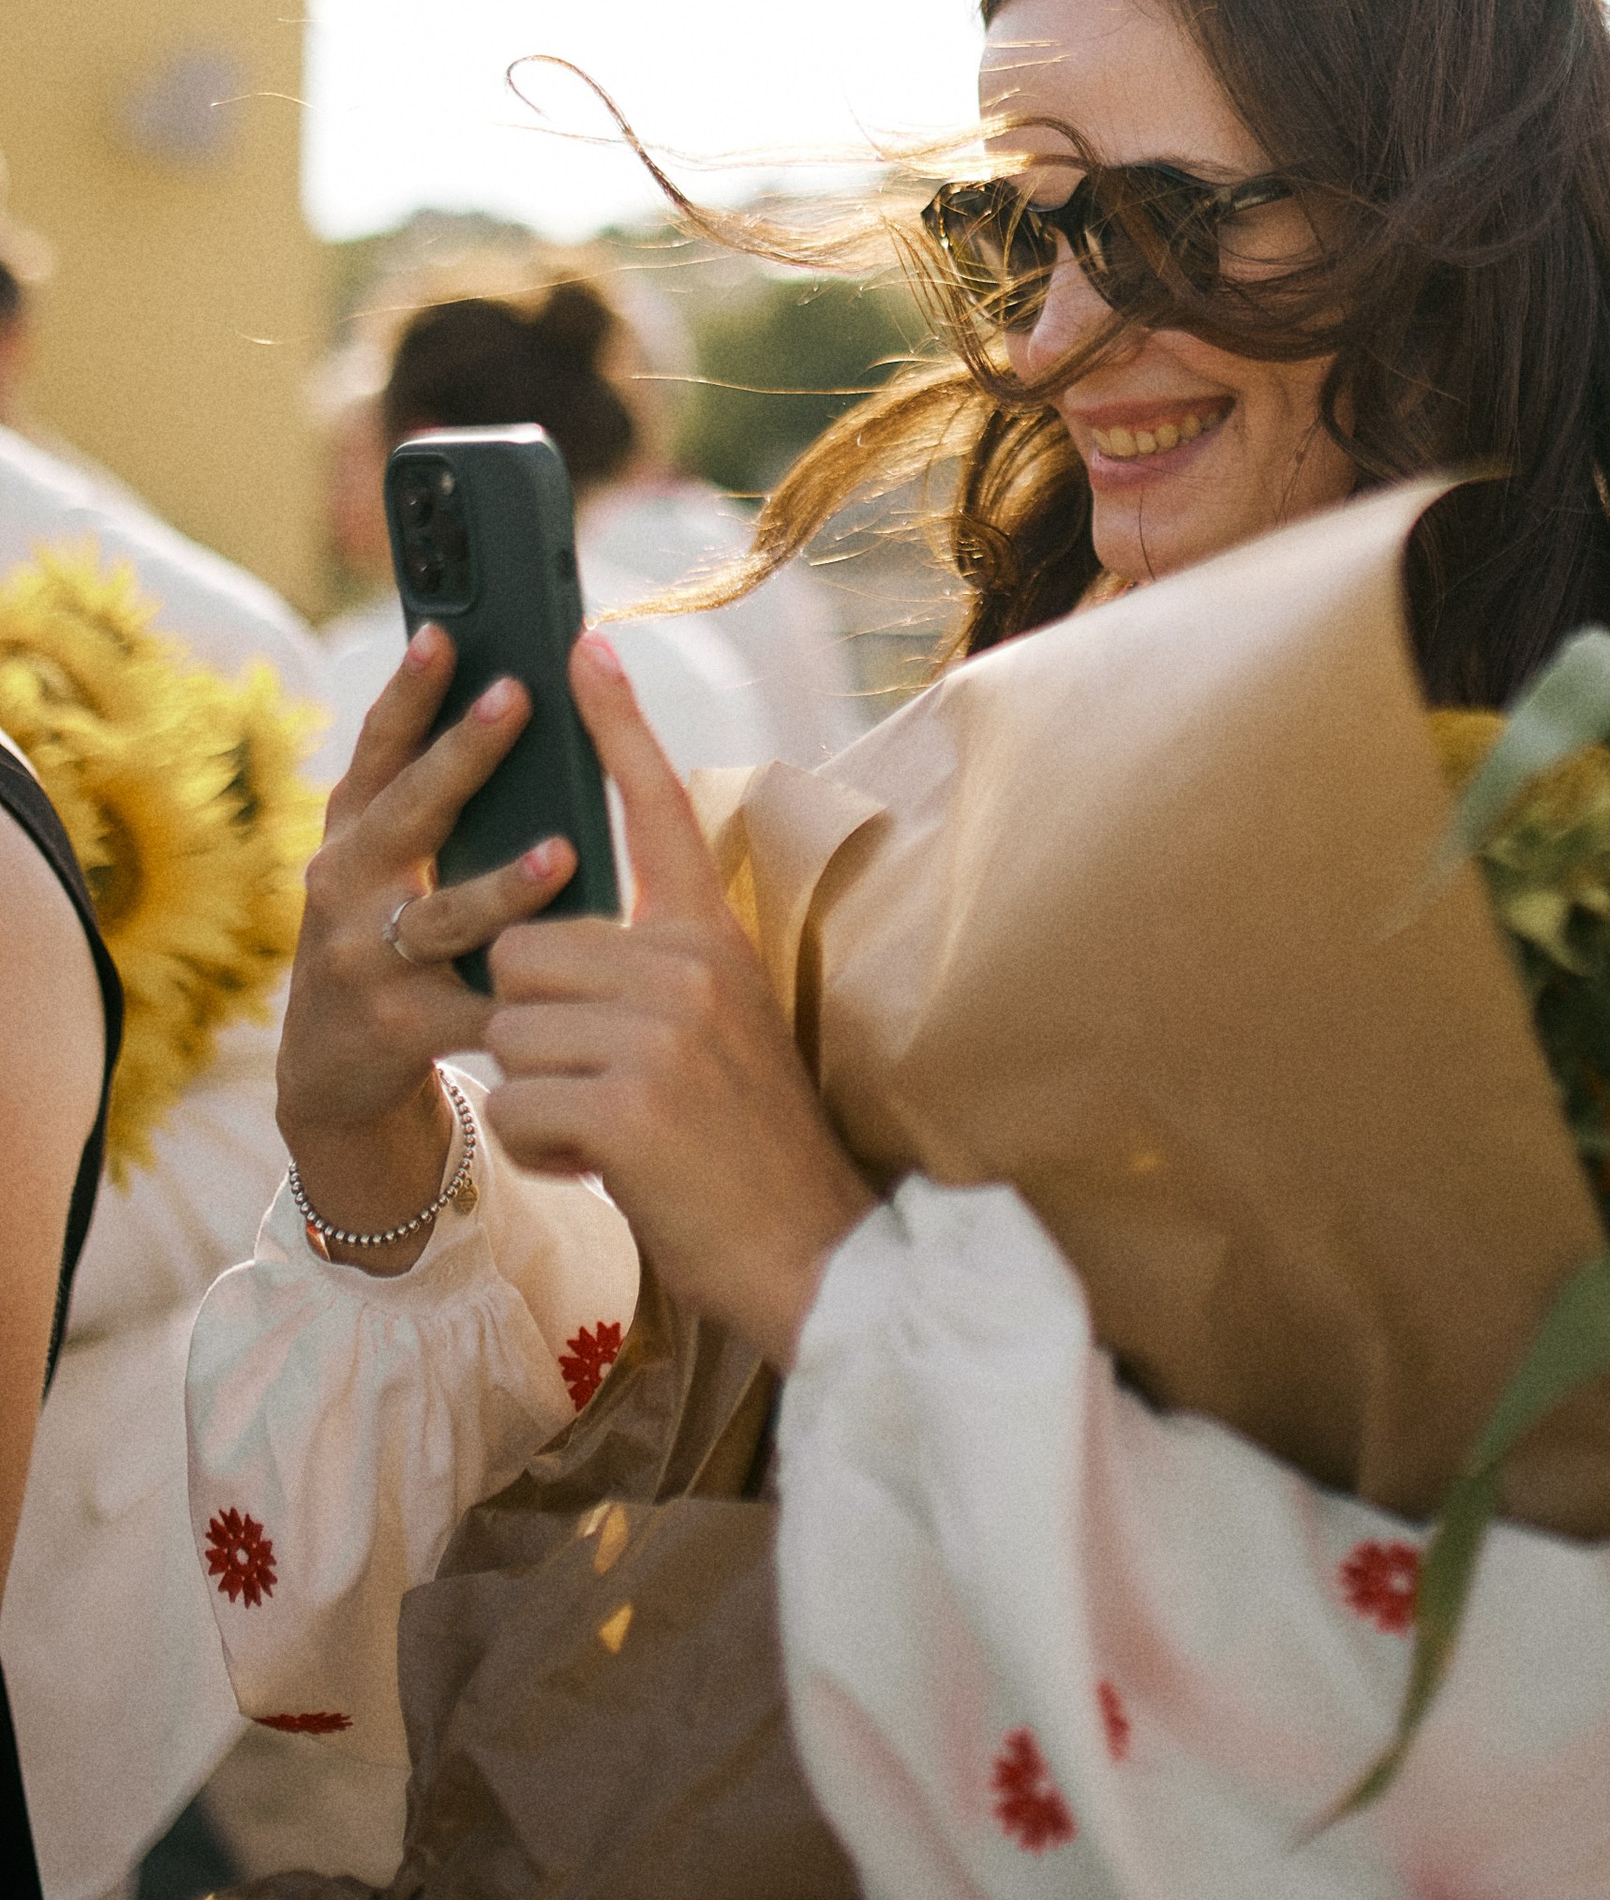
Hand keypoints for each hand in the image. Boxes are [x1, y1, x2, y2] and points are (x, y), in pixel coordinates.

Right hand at [277, 627, 584, 1272]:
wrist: (331, 1067)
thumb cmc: (386, 933)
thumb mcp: (388, 862)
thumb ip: (431, 798)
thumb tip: (520, 695)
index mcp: (352, 832)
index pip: (378, 750)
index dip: (406, 692)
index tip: (442, 633)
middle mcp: (344, 886)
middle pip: (408, 813)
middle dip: (461, 753)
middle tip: (515, 696)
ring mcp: (364, 959)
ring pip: (442, 916)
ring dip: (502, 886)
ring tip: (561, 854)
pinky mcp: (396, 1029)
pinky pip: (475, 1007)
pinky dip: (527, 992)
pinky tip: (581, 979)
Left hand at [480, 633, 872, 1368]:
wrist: (813, 1254)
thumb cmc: (745, 1150)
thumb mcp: (715, 1031)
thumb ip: (651, 974)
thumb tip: (545, 946)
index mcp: (714, 938)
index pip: (658, 809)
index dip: (617, 724)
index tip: (584, 645)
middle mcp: (692, 965)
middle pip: (524, 950)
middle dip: (535, 1032)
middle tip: (607, 1089)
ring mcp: (663, 1030)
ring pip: (506, 1030)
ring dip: (535, 1097)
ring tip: (611, 1131)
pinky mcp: (630, 1101)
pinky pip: (511, 1105)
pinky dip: (540, 1152)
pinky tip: (607, 1170)